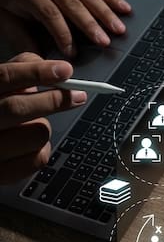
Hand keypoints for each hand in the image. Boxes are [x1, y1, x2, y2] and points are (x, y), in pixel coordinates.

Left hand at [0, 0, 130, 56]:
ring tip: (119, 30)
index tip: (72, 53)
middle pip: (74, 5)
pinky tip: (125, 9)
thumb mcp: (6, 17)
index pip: (50, 15)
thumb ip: (22, 39)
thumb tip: (39, 62)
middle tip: (104, 43)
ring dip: (106, 14)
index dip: (63, 34)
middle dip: (91, 25)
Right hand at [0, 52, 85, 184]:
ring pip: (35, 134)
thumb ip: (19, 70)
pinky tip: (30, 145)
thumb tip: (52, 67)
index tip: (65, 70)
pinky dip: (43, 149)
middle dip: (53, 100)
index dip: (36, 72)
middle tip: (78, 95)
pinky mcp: (1, 174)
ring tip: (31, 124)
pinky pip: (38, 159)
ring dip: (44, 127)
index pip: (4, 77)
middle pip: (17, 108)